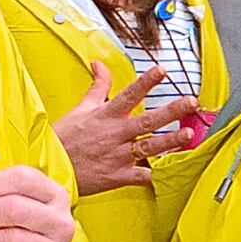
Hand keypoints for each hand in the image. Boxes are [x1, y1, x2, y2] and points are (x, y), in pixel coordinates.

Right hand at [51, 61, 204, 195]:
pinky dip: (153, 174)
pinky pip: (140, 176)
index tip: (161, 70)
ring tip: (188, 134)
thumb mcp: (80, 109)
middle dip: (171, 111)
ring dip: (170, 141)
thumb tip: (99, 64)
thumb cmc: (64, 139)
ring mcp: (117, 157)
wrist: (50, 168)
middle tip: (190, 102)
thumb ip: (97, 87)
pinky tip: (169, 170)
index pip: (129, 94)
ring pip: (149, 147)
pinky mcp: (117, 177)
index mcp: (105, 116)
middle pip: (147, 120)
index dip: (146, 82)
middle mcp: (114, 134)